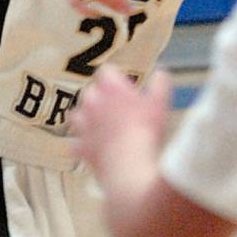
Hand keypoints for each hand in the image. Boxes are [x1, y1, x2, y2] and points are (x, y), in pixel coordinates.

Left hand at [71, 65, 170, 180]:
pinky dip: (84, 144)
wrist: (129, 165)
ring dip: (86, 117)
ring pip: (77, 114)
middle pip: (90, 91)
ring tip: (101, 124)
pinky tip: (94, 147)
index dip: (116, 77)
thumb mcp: (160, 102)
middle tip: (117, 106)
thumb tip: (160, 74)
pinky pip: (76, 143)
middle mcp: (92, 103)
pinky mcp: (81, 147)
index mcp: (110, 88)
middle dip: (101, 96)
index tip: (125, 84)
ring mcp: (83, 125)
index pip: (106, 71)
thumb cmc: (145, 131)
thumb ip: (159, 83)